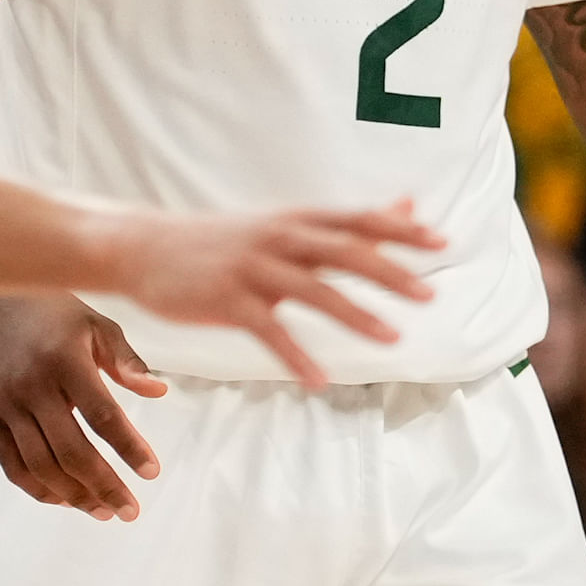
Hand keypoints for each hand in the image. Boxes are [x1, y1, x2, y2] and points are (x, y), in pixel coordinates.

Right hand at [0, 297, 168, 520]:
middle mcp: (32, 386)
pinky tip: (66, 500)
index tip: (152, 472)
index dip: (129, 448)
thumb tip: (159, 392)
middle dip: (105, 486)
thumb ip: (127, 361)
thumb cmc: (56, 315)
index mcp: (65, 361)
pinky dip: (40, 490)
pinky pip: (13, 466)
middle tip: (131, 511)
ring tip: (104, 511)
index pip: (103, 416)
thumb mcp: (98, 326)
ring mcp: (5, 405)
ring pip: (41, 466)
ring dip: (75, 496)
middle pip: (71, 451)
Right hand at [101, 200, 442, 387]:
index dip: (399, 229)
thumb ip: (343, 223)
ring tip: (392, 339)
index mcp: (295, 220)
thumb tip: (405, 205)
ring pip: (313, 290)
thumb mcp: (283, 223)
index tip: (441, 241)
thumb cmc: (222, 241)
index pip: (357, 220)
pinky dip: (295, 355)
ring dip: (355, 315)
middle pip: (343, 251)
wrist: (145, 246)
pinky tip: (319, 379)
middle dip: (389, 272)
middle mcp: (278, 238)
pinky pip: (269, 331)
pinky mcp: (226, 300)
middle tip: (430, 294)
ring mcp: (252, 268)